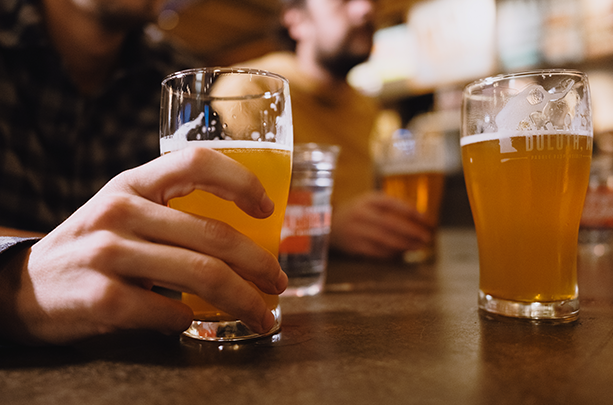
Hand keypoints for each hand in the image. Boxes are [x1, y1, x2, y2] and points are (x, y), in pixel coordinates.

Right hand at [0, 147, 287, 344]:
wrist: (27, 287)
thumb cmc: (95, 245)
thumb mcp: (126, 211)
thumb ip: (174, 211)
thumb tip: (247, 236)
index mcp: (134, 183)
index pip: (197, 162)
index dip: (242, 181)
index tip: (267, 210)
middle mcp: (122, 211)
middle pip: (214, 235)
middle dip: (258, 264)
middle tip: (277, 283)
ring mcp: (109, 253)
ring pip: (202, 274)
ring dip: (243, 300)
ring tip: (261, 314)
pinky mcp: (103, 298)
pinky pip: (169, 313)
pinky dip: (190, 321)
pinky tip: (192, 322)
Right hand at [329, 191, 432, 258]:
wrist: (328, 224)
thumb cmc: (356, 212)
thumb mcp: (370, 202)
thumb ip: (391, 205)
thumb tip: (418, 215)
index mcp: (368, 200)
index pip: (395, 204)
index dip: (413, 213)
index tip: (427, 220)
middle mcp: (361, 214)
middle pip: (391, 224)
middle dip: (412, 232)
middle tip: (426, 237)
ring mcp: (356, 231)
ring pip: (385, 240)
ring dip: (405, 245)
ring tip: (417, 247)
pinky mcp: (354, 246)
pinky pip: (377, 251)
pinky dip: (391, 253)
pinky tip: (401, 253)